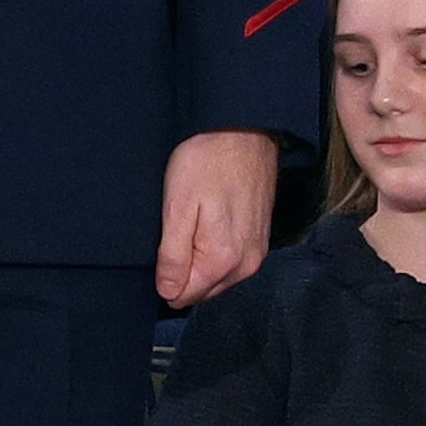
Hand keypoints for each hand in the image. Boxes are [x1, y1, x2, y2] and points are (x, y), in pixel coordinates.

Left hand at [156, 128, 278, 307]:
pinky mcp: (261, 239)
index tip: (164, 243)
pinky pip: (231, 262)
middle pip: (202, 290)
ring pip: (217, 277)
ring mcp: (257, 253)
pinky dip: (216, 250)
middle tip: (178, 228)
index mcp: (223, 261)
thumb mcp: (177, 207)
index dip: (166, 275)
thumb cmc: (207, 162)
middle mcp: (246, 265)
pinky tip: (209, 220)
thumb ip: (172, 257)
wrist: (245, 129)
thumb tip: (168, 292)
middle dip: (184, 270)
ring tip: (193, 221)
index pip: (184, 296)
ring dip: (200, 260)